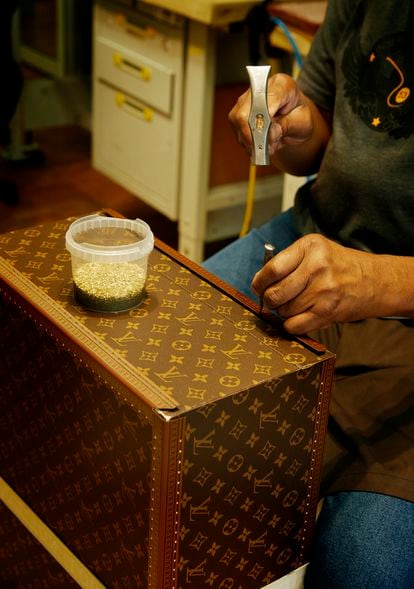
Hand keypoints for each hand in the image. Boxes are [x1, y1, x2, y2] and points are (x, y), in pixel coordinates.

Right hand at [228, 73, 313, 157]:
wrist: (295, 119)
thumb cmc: (300, 117)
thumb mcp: (303, 122)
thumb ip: (288, 125)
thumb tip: (270, 134)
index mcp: (281, 85)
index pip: (265, 99)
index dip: (262, 120)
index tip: (266, 137)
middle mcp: (260, 89)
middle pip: (244, 111)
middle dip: (252, 135)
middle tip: (265, 148)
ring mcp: (247, 100)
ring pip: (238, 122)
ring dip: (250, 140)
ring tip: (267, 147)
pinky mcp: (239, 113)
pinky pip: (237, 129)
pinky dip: (248, 142)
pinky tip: (260, 144)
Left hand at [251, 234, 395, 333]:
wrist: (374, 280)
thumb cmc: (339, 266)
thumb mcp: (316, 250)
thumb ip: (288, 261)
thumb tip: (259, 282)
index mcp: (310, 246)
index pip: (272, 269)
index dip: (260, 282)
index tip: (259, 286)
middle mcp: (317, 267)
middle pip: (275, 293)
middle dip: (269, 300)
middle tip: (273, 299)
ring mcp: (323, 290)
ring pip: (284, 311)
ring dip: (284, 312)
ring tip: (296, 304)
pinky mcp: (328, 311)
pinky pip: (295, 325)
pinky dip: (292, 325)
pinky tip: (300, 316)